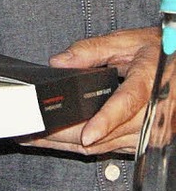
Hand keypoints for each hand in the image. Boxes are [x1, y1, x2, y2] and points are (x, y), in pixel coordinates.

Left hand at [22, 26, 159, 156]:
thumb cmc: (156, 52)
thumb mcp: (125, 42)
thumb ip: (90, 49)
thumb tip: (59, 62)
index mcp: (149, 82)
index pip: (127, 104)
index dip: (106, 121)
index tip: (87, 134)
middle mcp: (153, 113)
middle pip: (110, 133)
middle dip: (69, 135)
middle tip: (34, 131)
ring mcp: (150, 132)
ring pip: (106, 146)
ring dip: (70, 144)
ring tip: (36, 137)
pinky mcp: (143, 142)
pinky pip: (110, 149)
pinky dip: (84, 146)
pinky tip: (59, 141)